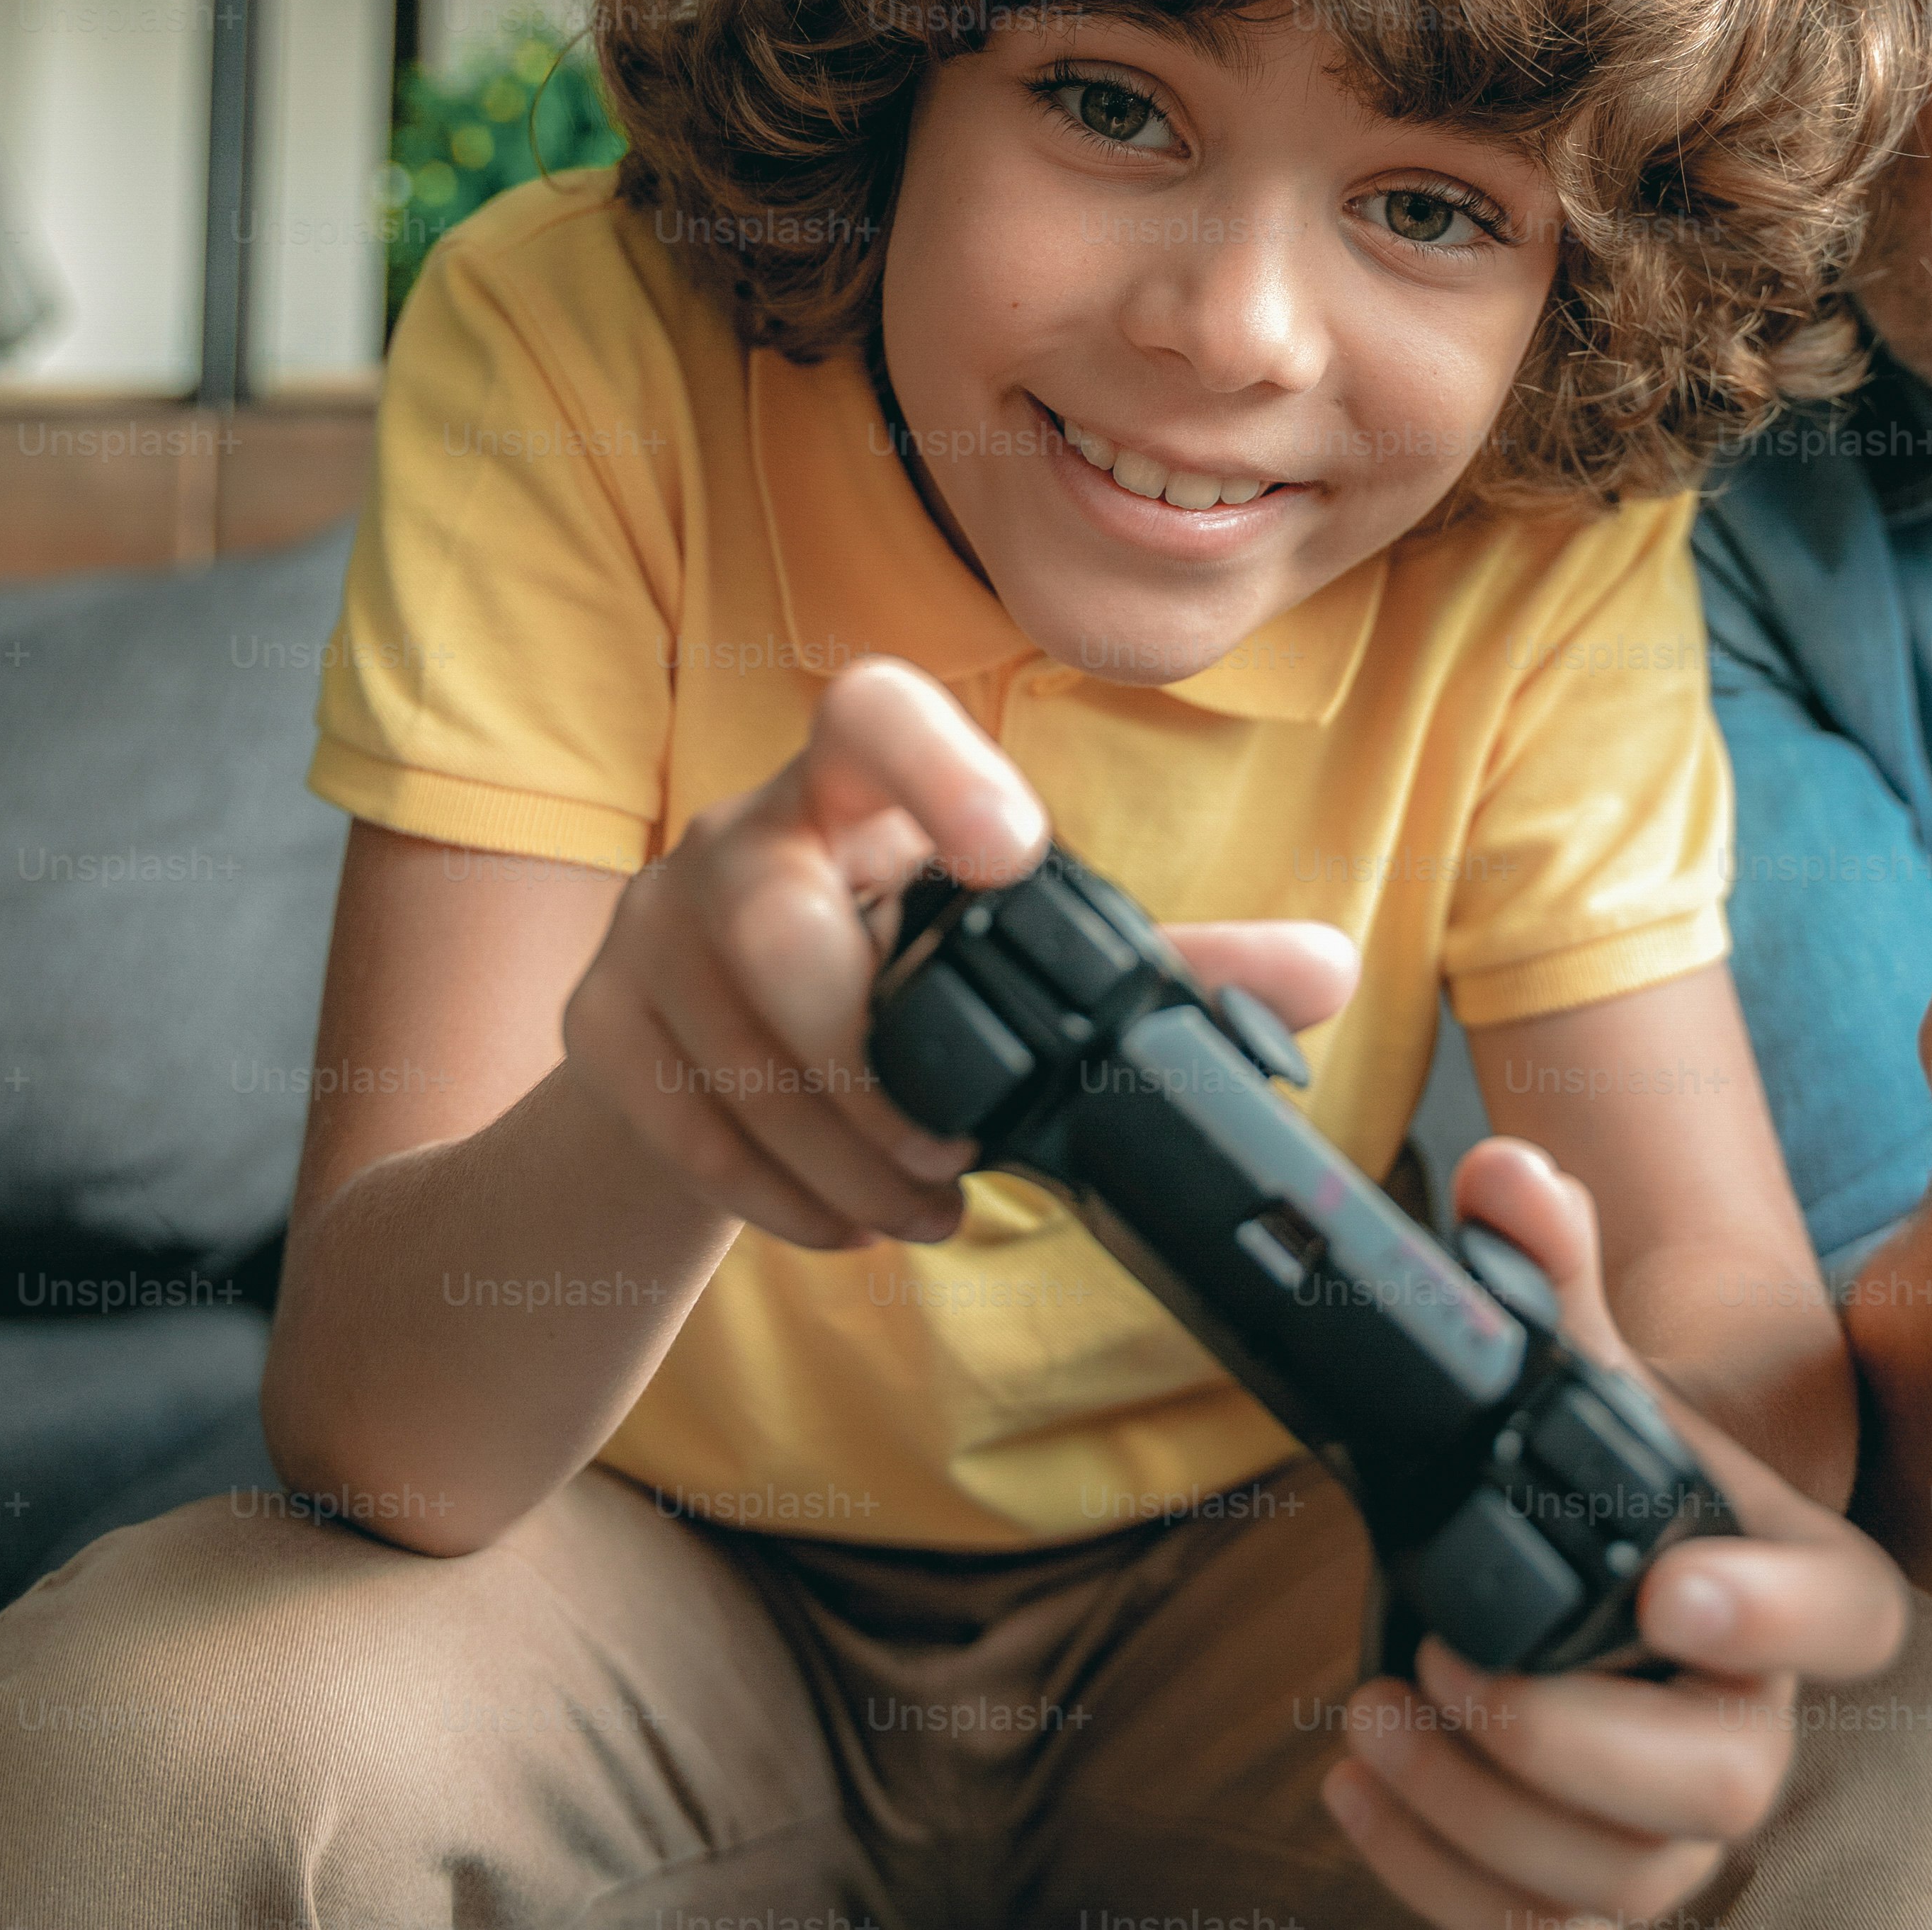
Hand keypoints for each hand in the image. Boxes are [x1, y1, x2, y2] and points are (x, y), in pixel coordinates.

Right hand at [563, 656, 1356, 1247]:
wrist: (710, 1059)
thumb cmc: (890, 985)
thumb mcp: (1020, 965)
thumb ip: (1172, 967)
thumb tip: (1331, 970)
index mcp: (854, 790)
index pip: (869, 711)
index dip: (937, 766)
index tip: (1016, 853)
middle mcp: (737, 835)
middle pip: (773, 923)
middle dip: (870, 1064)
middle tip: (952, 1148)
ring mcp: (651, 926)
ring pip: (732, 1045)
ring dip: (843, 1158)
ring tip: (921, 1204)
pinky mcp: (599, 1025)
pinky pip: (683, 1122)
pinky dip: (778, 1195)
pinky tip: (845, 1220)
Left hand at [1323, 1138, 1906, 1928]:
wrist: (1589, 1564)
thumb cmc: (1604, 1474)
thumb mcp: (1579, 1372)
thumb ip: (1551, 1278)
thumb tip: (1507, 1176)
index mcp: (1790, 1583)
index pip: (1844, 1616)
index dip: (1772, 1611)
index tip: (1668, 1586)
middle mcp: (1756, 1718)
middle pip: (1720, 1783)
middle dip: (1574, 1741)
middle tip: (1452, 1667)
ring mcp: (1681, 1822)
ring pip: (1625, 1880)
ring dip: (1482, 1815)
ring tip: (1379, 1719)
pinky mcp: (1599, 1887)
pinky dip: (1439, 1881)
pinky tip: (1360, 1788)